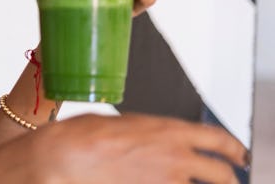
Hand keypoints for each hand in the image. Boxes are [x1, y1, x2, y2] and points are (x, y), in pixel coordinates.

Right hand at [18, 113, 247, 183]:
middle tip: (225, 179)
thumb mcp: (119, 121)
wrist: (63, 160)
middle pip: (222, 175)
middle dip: (227, 179)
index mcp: (168, 131)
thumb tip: (150, 137)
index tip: (236, 154)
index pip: (218, 139)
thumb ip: (146, 131)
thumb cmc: (81, 137)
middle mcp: (175, 158)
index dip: (234, 148)